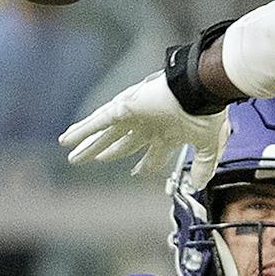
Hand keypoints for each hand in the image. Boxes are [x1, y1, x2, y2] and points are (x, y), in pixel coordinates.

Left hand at [60, 71, 230, 185]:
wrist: (201, 90)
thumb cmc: (208, 113)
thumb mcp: (208, 145)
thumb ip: (203, 165)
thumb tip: (198, 185)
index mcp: (169, 132)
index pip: (153, 153)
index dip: (145, 164)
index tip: (136, 172)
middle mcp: (149, 124)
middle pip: (122, 143)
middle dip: (109, 152)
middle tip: (96, 159)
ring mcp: (133, 116)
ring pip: (105, 135)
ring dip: (89, 145)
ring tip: (73, 156)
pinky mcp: (122, 109)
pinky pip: (95, 123)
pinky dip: (81, 132)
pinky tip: (66, 140)